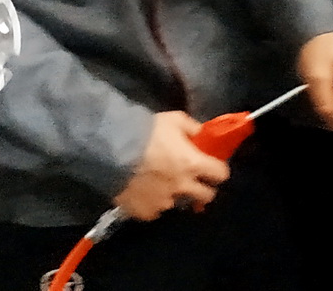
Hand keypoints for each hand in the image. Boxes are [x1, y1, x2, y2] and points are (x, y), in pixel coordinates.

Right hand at [112, 111, 230, 220]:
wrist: (111, 149)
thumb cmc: (145, 131)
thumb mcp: (172, 119)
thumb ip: (191, 127)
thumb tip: (200, 133)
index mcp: (193, 164)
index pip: (221, 174)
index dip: (219, 170)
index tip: (213, 167)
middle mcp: (182, 187)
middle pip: (206, 196)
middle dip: (204, 189)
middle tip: (194, 181)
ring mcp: (164, 203)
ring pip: (178, 203)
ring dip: (174, 194)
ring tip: (159, 184)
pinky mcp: (146, 212)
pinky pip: (155, 210)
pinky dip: (152, 203)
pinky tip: (143, 191)